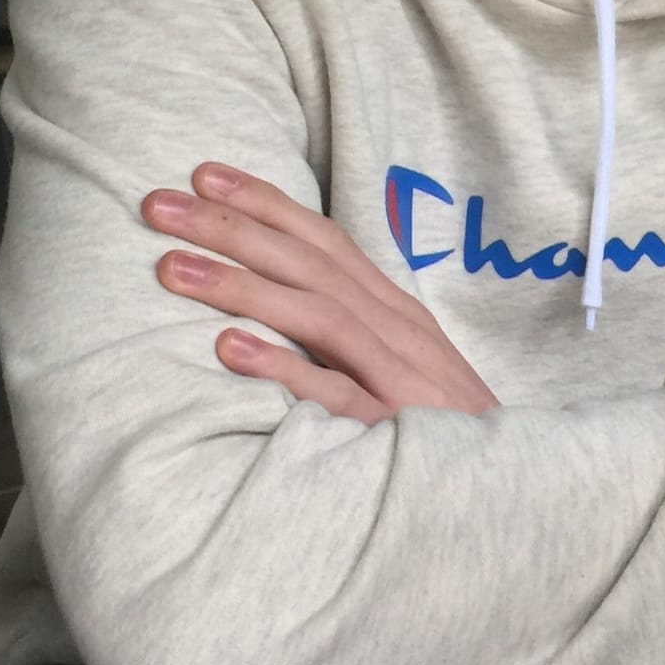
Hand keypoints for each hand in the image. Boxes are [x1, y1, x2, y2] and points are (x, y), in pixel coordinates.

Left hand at [141, 163, 497, 423]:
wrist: (508, 490)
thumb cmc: (440, 428)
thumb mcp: (398, 363)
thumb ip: (346, 328)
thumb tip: (277, 295)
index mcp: (391, 310)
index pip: (323, 240)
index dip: (265, 202)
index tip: (202, 174)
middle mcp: (395, 329)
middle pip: (307, 264)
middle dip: (230, 228)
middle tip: (156, 206)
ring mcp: (396, 376)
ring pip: (316, 314)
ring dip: (241, 285)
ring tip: (171, 269)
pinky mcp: (392, 429)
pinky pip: (333, 394)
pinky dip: (282, 369)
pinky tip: (228, 350)